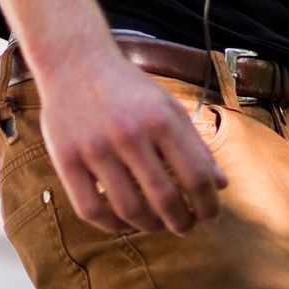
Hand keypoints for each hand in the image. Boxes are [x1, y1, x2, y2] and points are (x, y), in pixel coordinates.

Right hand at [34, 48, 227, 235]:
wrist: (73, 60)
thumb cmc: (126, 86)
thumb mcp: (167, 106)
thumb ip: (195, 145)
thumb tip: (222, 185)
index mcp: (160, 118)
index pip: (196, 177)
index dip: (208, 205)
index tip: (209, 216)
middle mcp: (128, 133)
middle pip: (164, 199)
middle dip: (182, 222)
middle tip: (185, 228)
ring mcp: (94, 147)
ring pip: (129, 209)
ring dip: (150, 226)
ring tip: (157, 224)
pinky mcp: (65, 158)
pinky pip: (91, 209)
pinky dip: (111, 225)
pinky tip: (124, 222)